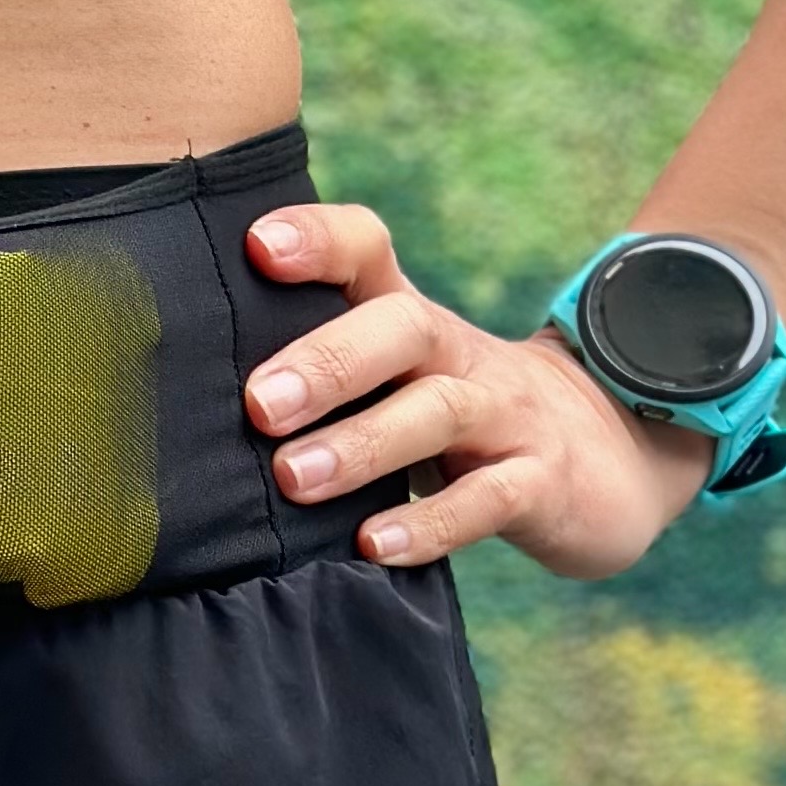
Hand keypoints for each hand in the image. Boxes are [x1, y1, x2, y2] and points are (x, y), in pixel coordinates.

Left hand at [241, 201, 716, 581]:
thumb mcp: (395, 383)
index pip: (369, 251)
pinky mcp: (542, 482)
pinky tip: (374, 545)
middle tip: (259, 404)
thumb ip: (312, 377)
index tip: (259, 246)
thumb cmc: (453, 423)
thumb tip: (179, 398)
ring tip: (294, 479)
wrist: (607, 458)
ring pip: (439, 411)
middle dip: (327, 361)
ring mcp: (506, 416)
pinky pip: (489, 498)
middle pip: (401, 327)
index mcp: (411, 323)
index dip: (319, 239)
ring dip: (364, 443)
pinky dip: (431, 523)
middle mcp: (456, 355)